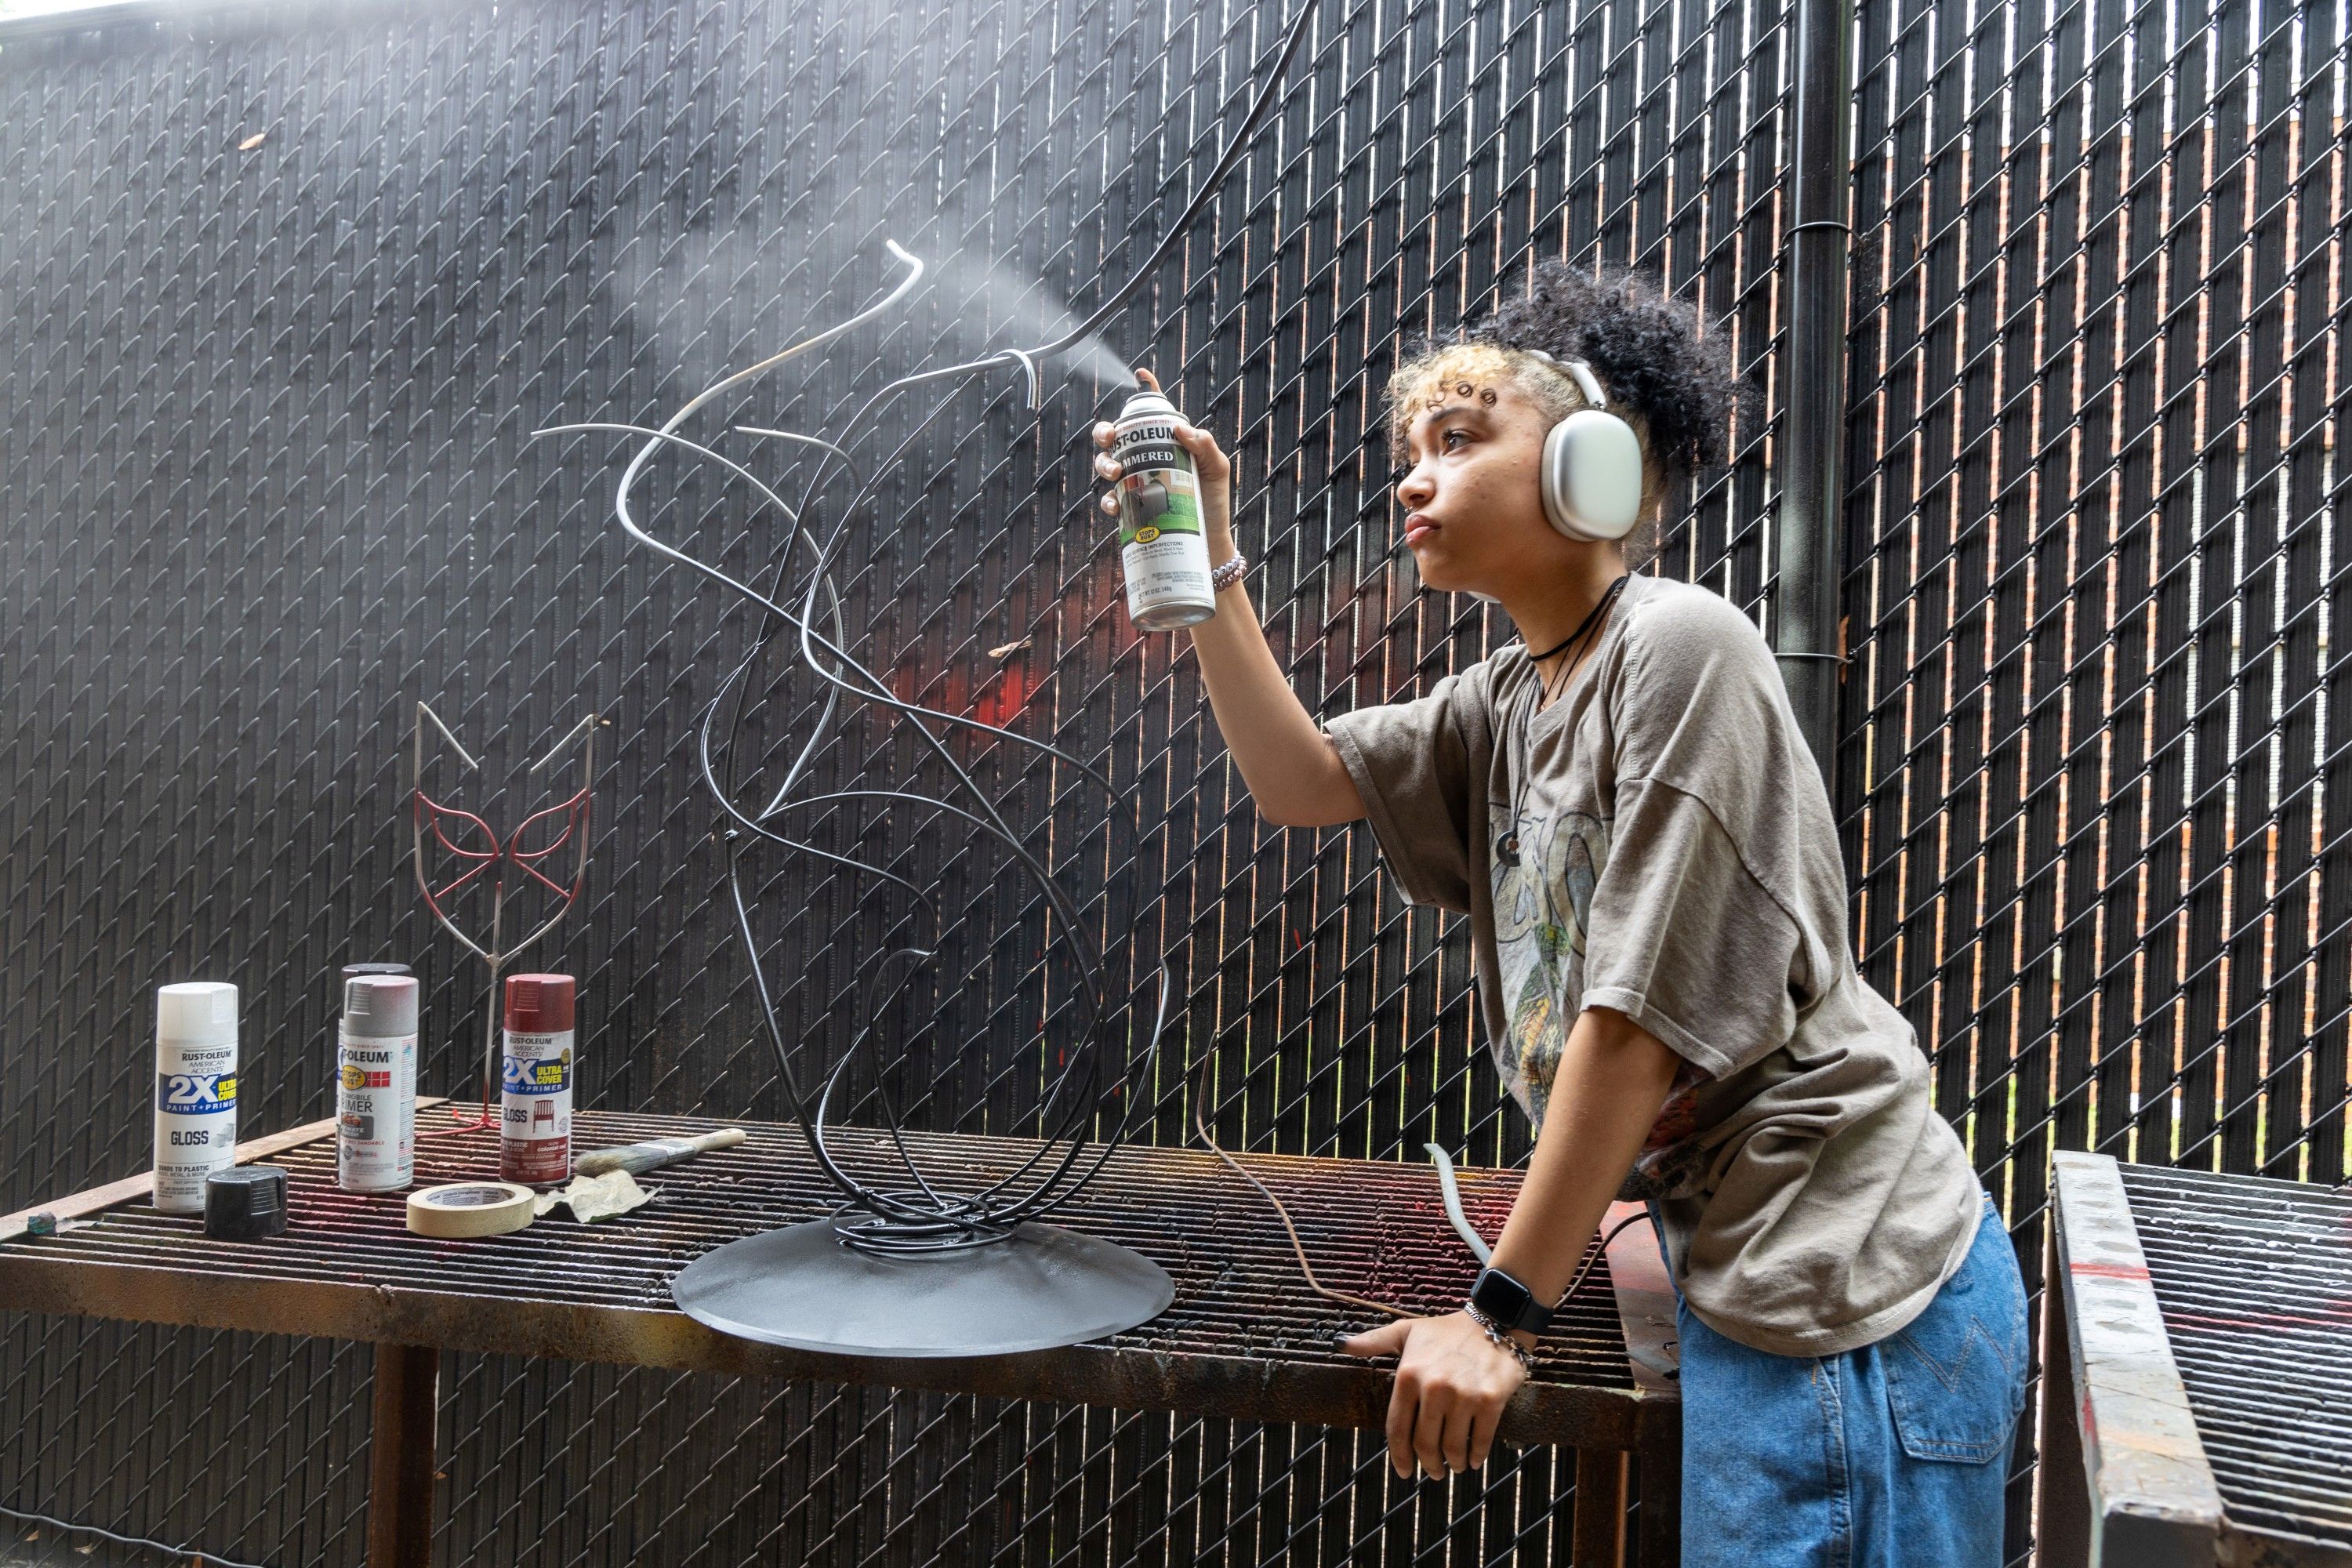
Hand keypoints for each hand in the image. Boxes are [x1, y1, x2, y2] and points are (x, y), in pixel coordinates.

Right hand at [1091, 367, 1236, 560]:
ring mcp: (1135, 483)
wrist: (1208, 543)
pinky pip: (1109, 500)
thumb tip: (1180, 428)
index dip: (1145, 391)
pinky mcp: (1129, 510)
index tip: (1141, 374)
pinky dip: (1109, 500)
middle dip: (1104, 431)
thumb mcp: (1217, 469)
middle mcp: (1146, 460)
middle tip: (1109, 438)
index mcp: (1166, 445)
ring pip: (1105, 464)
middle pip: (1115, 436)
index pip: (1153, 413)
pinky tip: (1116, 504)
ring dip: (1103, 463)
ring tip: (1115, 471)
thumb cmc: (1213, 502)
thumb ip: (1205, 445)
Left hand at [1341, 1311, 1528, 1480]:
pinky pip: (1480, 1439)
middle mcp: (1433, 1387)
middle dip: (1428, 1465)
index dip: (1399, 1456)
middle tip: (1434, 1472)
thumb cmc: (1446, 1331)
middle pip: (1425, 1444)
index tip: (1404, 1471)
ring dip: (1453, 1463)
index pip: (1397, 1428)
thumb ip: (1372, 1342)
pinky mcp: (1490, 1400)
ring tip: (1454, 1465)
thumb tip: (1339, 1344)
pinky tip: (1473, 1460)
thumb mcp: (1406, 1331)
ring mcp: (1463, 1395)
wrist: (1494, 1320)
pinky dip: (1476, 1456)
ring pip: (1452, 1446)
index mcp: (1408, 1375)